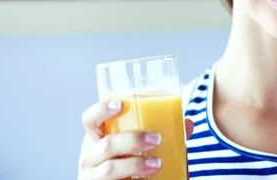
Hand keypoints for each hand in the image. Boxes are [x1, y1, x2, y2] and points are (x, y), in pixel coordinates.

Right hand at [77, 100, 194, 179]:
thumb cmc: (128, 163)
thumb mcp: (138, 147)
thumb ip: (160, 134)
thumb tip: (187, 124)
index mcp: (97, 138)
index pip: (90, 120)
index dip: (101, 110)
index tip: (121, 103)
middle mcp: (89, 157)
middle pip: (106, 145)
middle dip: (133, 140)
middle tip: (157, 139)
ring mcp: (93, 177)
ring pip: (110, 170)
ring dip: (136, 165)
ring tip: (158, 164)